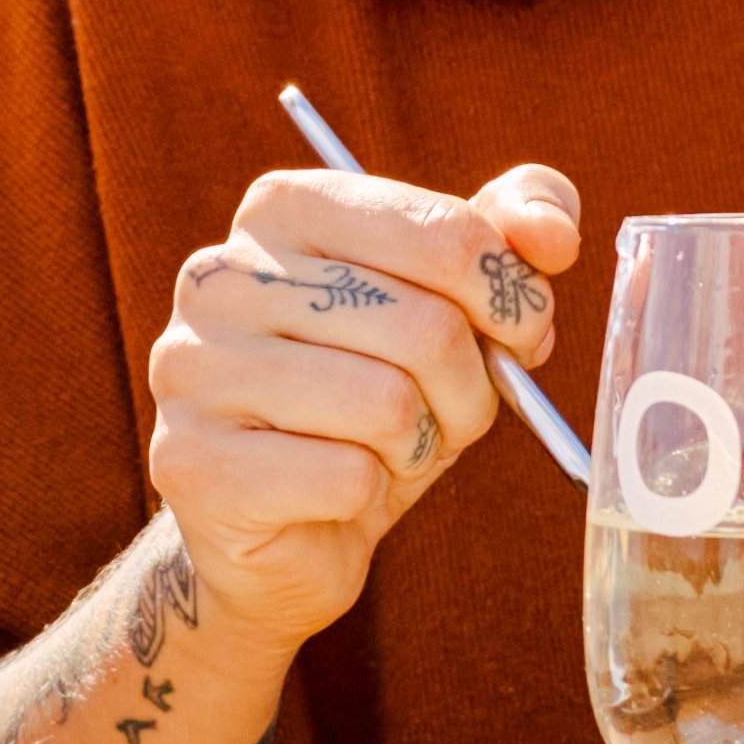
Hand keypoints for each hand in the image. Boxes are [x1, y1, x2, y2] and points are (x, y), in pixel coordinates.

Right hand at [146, 153, 580, 659]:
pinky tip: (337, 491)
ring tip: (391, 451)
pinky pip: (346, 476)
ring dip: (421, 445)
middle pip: (424, 325)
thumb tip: (551, 233)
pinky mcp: (192, 462)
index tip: (516, 336)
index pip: (443, 232)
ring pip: (386, 404)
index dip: (510, 299)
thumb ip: (503, 243)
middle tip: (450, 414)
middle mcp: (220, 274)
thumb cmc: (370, 406)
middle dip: (470, 389)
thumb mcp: (446, 310)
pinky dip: (370, 494)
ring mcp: (193, 367)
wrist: (281, 535)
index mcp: (283, 208)